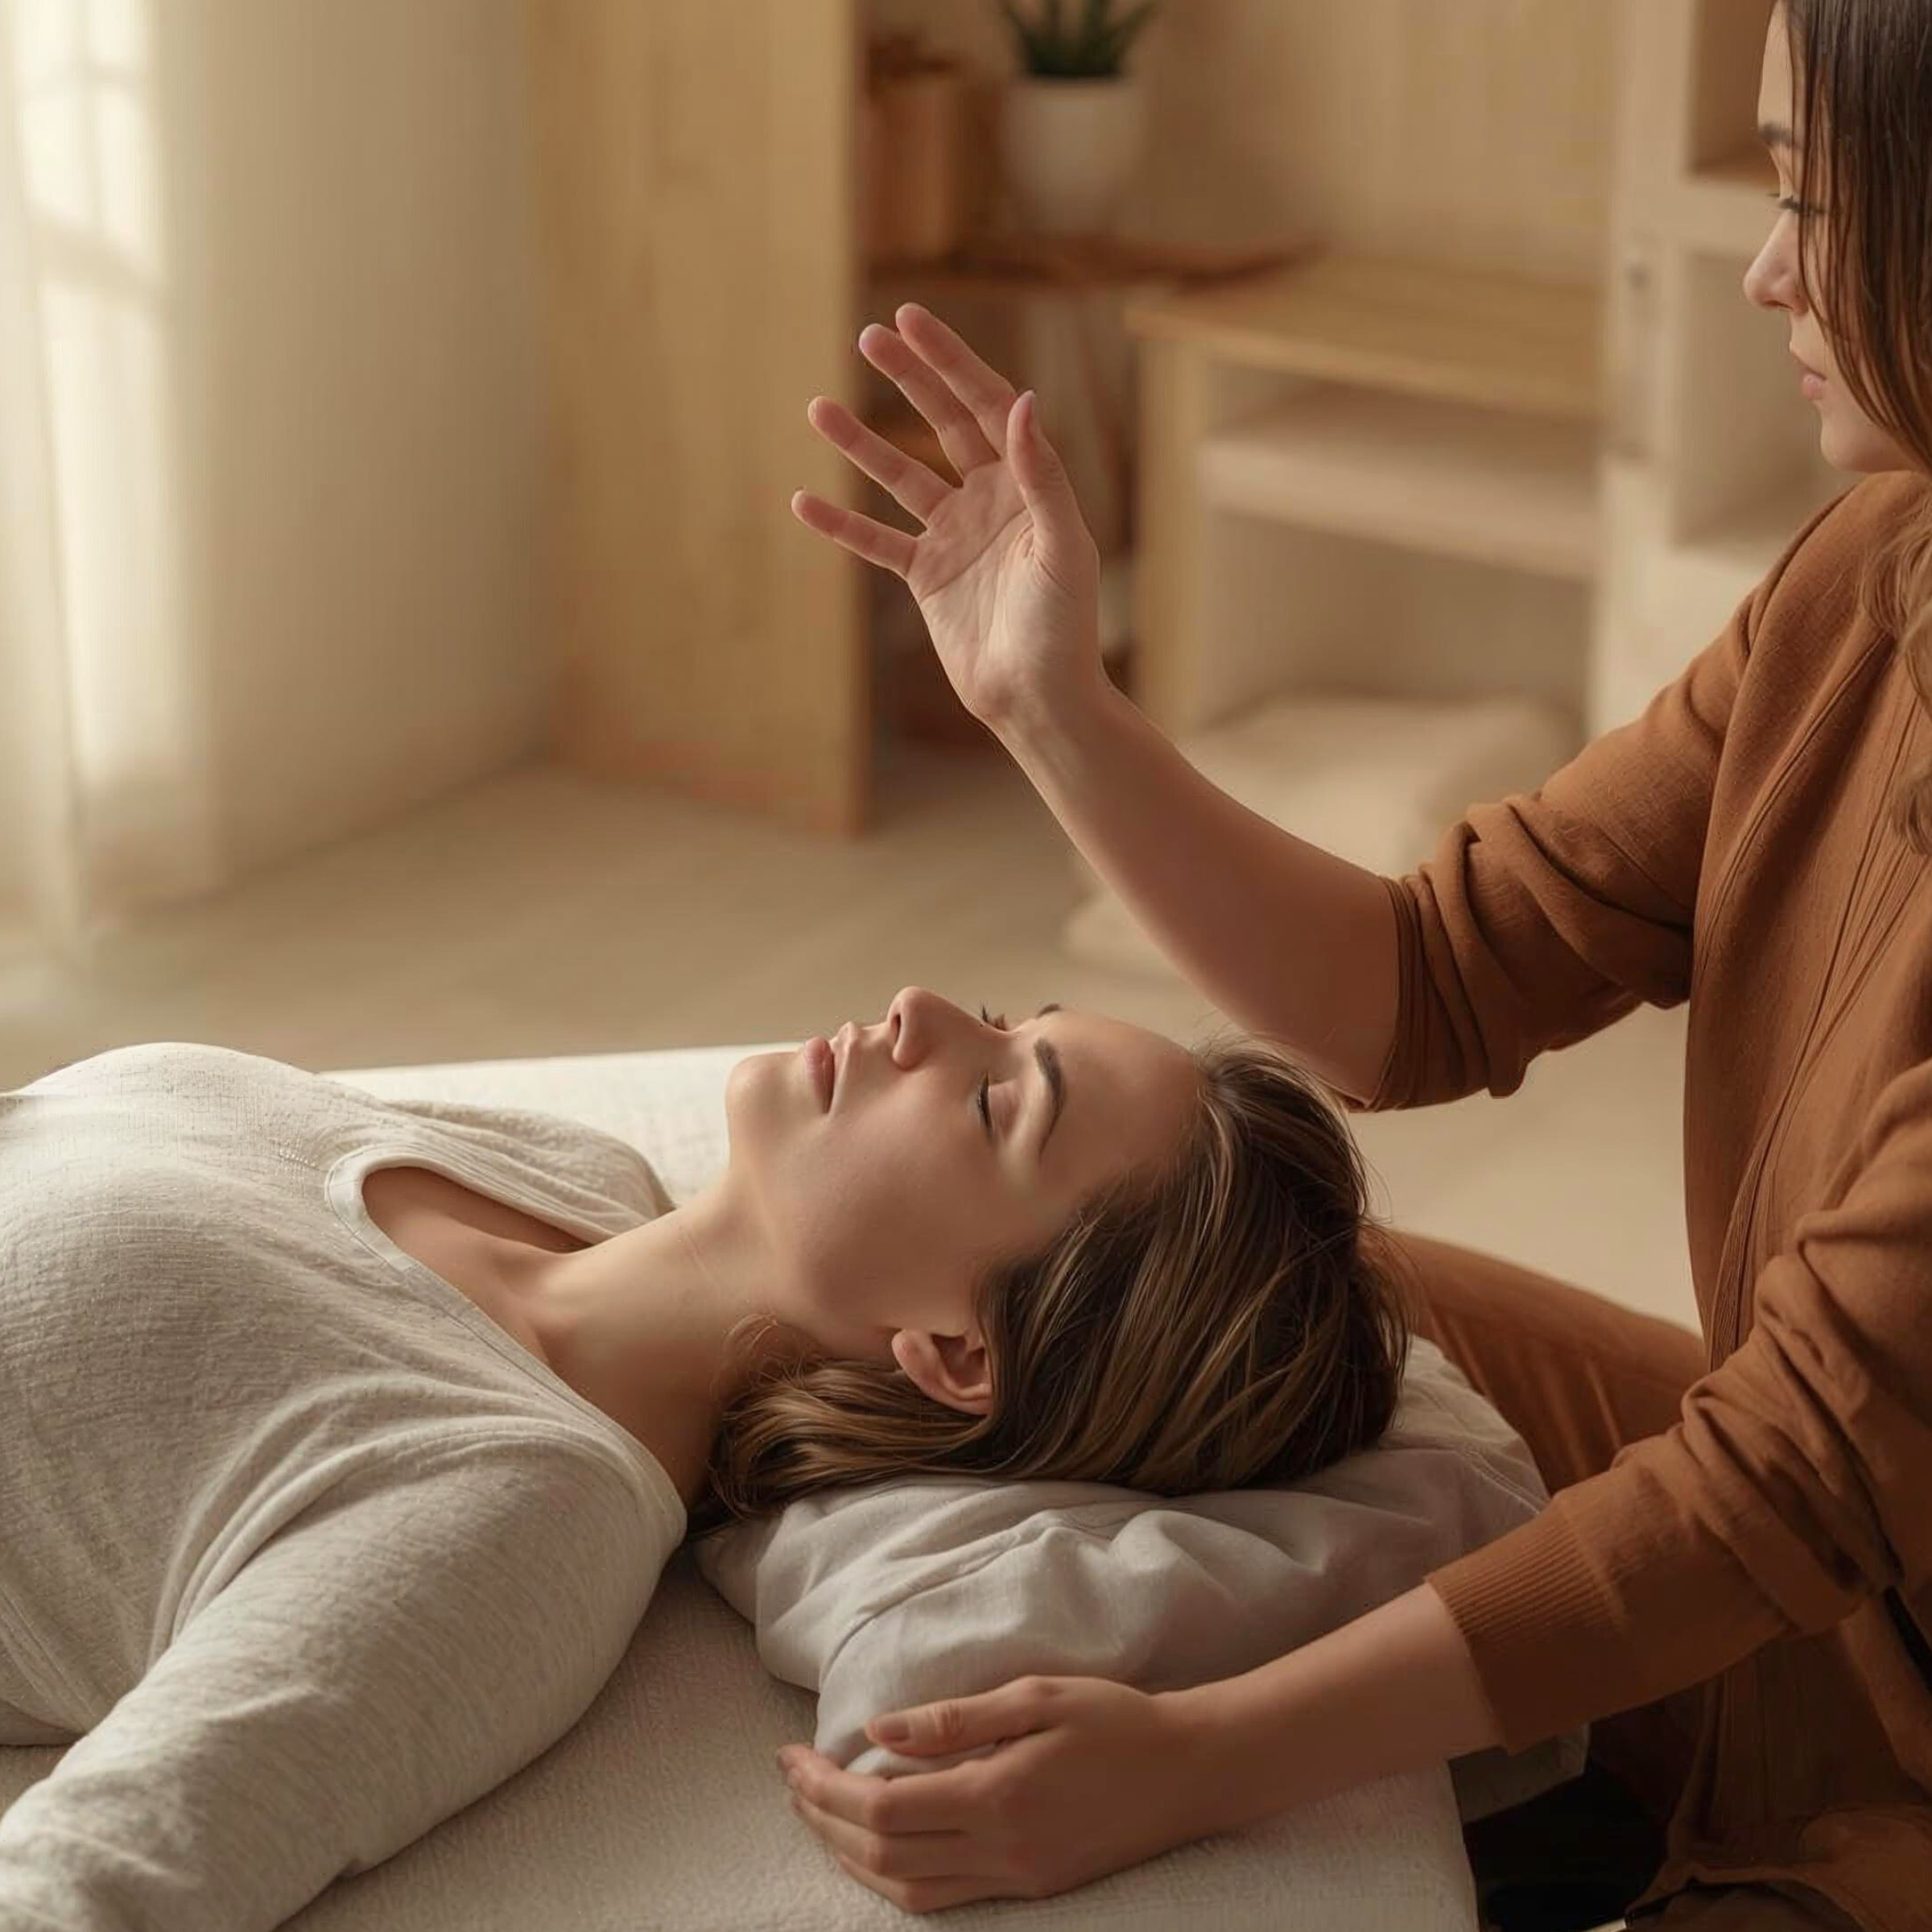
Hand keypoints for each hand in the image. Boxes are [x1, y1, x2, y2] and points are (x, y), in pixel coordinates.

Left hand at [775, 1675, 1228, 1913]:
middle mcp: (1001, 1851)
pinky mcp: (1032, 1888)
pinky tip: (879, 1848)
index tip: (792, 1755)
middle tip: (791, 1780)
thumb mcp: (1036, 1695)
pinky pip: (944, 1899)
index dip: (825, 1787)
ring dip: (850, 1855)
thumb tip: (877, 1731)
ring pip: (906, 1890)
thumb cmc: (1116, 1719)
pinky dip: (895, 1877)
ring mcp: (1017, 1879)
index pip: (883, 1808)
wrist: (1192, 1772)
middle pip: (882, 1855)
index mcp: (997, 1797)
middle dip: (822, 1820)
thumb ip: (954, 1719)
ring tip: (818, 1813)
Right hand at [791, 304, 1103, 735]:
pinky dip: (840, 524)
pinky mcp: (928, 578)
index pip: (986, 405)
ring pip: (900, 476)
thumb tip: (1021, 400)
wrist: (1039, 698)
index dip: (950, 361)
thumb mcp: (1061, 544)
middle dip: (909, 378)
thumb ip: (1042, 474)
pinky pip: (876, 542)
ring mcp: (955, 537)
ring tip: (819, 407)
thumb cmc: (1066, 626)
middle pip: (942, 424)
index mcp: (1028, 484)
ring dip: (862, 443)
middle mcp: (991, 501)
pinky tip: (803, 501)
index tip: (912, 320)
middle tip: (869, 334)